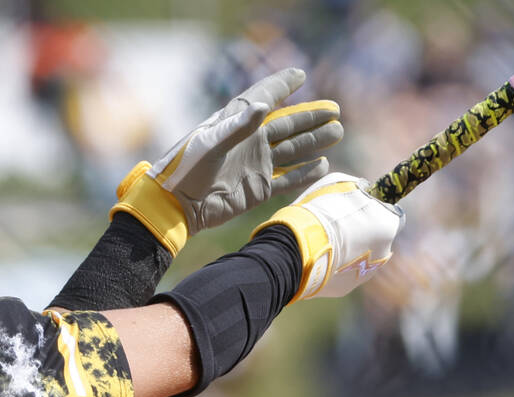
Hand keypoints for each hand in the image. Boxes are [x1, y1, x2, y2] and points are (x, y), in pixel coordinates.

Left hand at [112, 67, 342, 254]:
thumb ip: (237, 126)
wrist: (177, 206)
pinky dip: (303, 173)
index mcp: (235, 124)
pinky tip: (321, 165)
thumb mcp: (210, 144)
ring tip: (336, 132)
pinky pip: (286, 180)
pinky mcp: (257, 189)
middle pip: (287, 125)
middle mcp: (249, 142)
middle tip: (335, 110)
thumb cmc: (187, 169)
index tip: (300, 74)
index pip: (264, 98)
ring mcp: (255, 166)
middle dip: (310, 117)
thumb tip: (263, 105)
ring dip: (313, 142)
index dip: (281, 86)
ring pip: (292, 150)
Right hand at [254, 172, 404, 300]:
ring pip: (360, 258)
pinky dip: (334, 266)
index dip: (375, 207)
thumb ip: (359, 188)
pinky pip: (343, 273)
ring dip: (348, 250)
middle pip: (376, 237)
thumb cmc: (318, 214)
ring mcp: (364, 274)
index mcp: (388, 225)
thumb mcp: (340, 184)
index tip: (358, 205)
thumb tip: (362, 190)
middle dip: (362, 230)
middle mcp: (383, 252)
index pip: (392, 213)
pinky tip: (317, 258)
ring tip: (323, 243)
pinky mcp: (344, 288)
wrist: (293, 252)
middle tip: (336, 225)